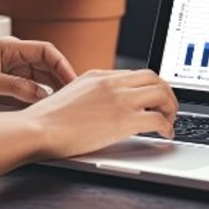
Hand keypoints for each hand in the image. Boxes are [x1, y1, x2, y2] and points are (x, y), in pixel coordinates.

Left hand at [0, 37, 76, 111]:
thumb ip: (14, 87)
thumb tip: (42, 93)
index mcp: (9, 47)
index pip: (46, 51)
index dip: (62, 65)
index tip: (73, 82)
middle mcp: (13, 57)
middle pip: (47, 65)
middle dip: (62, 79)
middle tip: (74, 97)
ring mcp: (12, 72)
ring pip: (42, 78)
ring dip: (53, 89)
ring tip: (64, 104)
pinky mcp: (9, 86)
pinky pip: (32, 90)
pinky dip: (41, 98)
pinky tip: (47, 108)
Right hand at [14, 68, 177, 160]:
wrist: (37, 129)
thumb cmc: (46, 119)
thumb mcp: (71, 94)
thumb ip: (91, 94)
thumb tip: (102, 104)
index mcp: (99, 76)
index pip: (136, 74)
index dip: (151, 87)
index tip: (155, 97)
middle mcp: (113, 83)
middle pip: (155, 79)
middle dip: (167, 94)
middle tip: (169, 108)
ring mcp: (120, 99)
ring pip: (162, 94)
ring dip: (171, 108)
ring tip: (170, 121)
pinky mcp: (124, 120)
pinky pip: (158, 119)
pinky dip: (167, 127)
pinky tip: (165, 134)